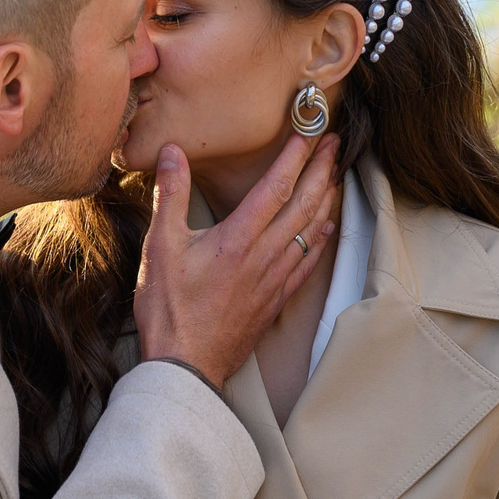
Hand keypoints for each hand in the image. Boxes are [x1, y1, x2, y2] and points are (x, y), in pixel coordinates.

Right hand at [133, 135, 338, 389]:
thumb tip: (173, 152)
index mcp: (238, 238)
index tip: (309, 133)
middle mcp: (264, 255)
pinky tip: (329, 227)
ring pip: (311, 231)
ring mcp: (274, 279)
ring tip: (337, 175)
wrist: (186, 365)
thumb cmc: (169, 309)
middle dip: (321, 169)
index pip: (275, 186)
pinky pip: (308, 263)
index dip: (295, 156)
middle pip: (303, 204)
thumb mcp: (161, 246)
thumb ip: (171, 195)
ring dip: (327, 199)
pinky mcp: (276, 299)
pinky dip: (322, 240)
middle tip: (334, 143)